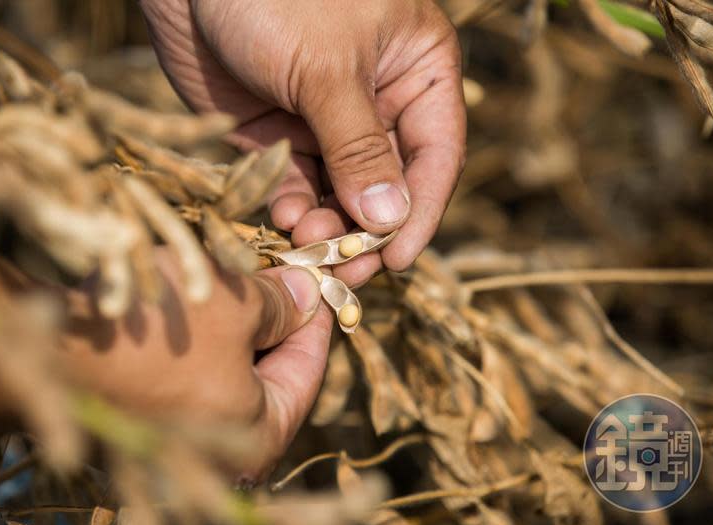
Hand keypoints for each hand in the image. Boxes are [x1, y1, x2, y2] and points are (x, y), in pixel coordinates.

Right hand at [0, 249, 330, 481]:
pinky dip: (196, 337)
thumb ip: (280, 303)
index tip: (317, 282)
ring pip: (224, 370)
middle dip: (271, 320)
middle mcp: (222, 452)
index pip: (308, 373)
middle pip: (266, 374)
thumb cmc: (158, 334)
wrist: (43, 350)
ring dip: (231, 324)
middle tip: (275, 274)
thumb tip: (307, 294)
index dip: (316, 321)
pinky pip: (186, 373)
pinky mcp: (142, 418)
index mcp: (261, 437)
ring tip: (232, 278)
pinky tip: (189, 299)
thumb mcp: (235, 305)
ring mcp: (179, 438)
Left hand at [140, 0, 465, 285]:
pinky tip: (282, 220)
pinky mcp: (277, 136)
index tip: (399, 259)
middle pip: (388, 186)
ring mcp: (326, 123)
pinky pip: (294, 186)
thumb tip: (390, 221)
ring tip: (306, 244)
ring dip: (327, 226)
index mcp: (416, 72)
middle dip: (367, 229)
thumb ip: (359, 147)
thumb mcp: (327, 68)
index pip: (435, 155)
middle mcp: (378, 103)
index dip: (421, 211)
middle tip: (345, 268)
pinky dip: (291, 209)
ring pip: (340, 195)